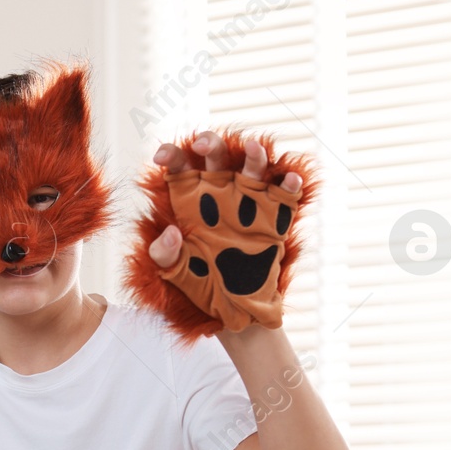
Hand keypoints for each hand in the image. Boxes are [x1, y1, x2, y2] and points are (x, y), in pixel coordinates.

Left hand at [146, 131, 305, 332]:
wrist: (232, 305)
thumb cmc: (201, 281)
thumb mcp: (176, 271)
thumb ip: (165, 254)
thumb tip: (170, 234)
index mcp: (190, 200)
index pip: (179, 166)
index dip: (170, 154)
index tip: (161, 157)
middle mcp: (220, 194)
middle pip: (216, 155)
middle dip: (210, 143)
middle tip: (203, 147)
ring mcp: (248, 203)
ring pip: (253, 167)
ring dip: (254, 155)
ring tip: (252, 147)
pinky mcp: (274, 217)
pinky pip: (285, 195)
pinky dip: (289, 185)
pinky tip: (289, 179)